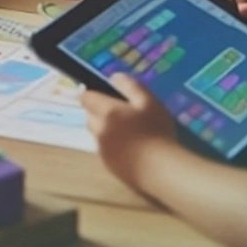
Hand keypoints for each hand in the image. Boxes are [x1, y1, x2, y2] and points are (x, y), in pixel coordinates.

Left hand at [81, 73, 176, 188]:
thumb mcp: (149, 102)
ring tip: (130, 134)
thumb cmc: (156, 131)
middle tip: (122, 115)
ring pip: (98, 135)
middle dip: (99, 113)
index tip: (106, 95)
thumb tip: (114, 77)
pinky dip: (114, 148)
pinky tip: (132, 151)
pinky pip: (106, 151)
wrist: (159, 169)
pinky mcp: (109, 166)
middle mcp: (99, 130)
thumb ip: (130, 87)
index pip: (86, 98)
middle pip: (90, 116)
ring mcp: (102, 149)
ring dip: (106, 131)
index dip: (93, 94)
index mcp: (107, 111)